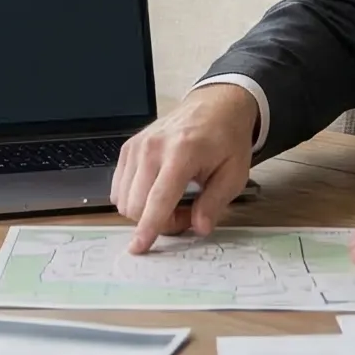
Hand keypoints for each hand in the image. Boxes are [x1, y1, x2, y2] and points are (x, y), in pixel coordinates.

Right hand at [112, 84, 257, 251]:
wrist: (214, 106)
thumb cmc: (226, 139)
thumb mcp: (234, 173)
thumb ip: (215, 203)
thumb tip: (199, 227)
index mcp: (181, 153)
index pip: (158, 199)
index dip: (149, 228)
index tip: (138, 247)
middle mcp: (152, 148)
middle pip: (137, 204)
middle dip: (158, 222)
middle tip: (187, 214)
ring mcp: (136, 147)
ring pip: (124, 199)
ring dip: (146, 212)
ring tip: (174, 201)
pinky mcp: (128, 149)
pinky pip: (119, 188)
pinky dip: (135, 199)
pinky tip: (156, 192)